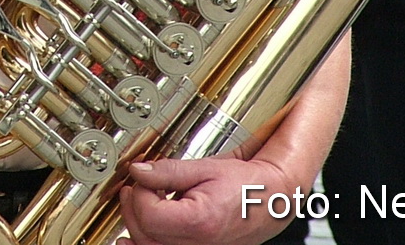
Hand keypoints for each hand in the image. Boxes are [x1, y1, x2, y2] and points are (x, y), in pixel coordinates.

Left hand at [119, 157, 301, 244]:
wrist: (270, 199)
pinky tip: (134, 237)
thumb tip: (138, 171)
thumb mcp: (205, 168)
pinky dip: (145, 244)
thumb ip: (168, 171)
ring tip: (141, 204)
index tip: (143, 179)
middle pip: (145, 236)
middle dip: (133, 208)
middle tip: (136, 188)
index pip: (149, 215)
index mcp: (201, 221)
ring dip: (137, 226)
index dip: (140, 193)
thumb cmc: (246, 184)